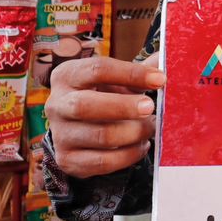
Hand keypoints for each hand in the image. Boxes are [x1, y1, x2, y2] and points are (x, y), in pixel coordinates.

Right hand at [47, 54, 165, 178]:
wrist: (79, 129)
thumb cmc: (103, 96)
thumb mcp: (116, 79)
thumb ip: (140, 70)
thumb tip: (166, 58)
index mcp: (67, 75)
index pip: (97, 69)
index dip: (131, 73)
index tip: (160, 79)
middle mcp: (56, 104)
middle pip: (86, 105)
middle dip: (123, 107)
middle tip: (151, 107)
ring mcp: (60, 134)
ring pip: (100, 136)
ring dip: (133, 133)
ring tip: (151, 127)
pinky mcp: (67, 160)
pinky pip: (103, 162)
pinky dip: (129, 155)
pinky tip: (142, 145)